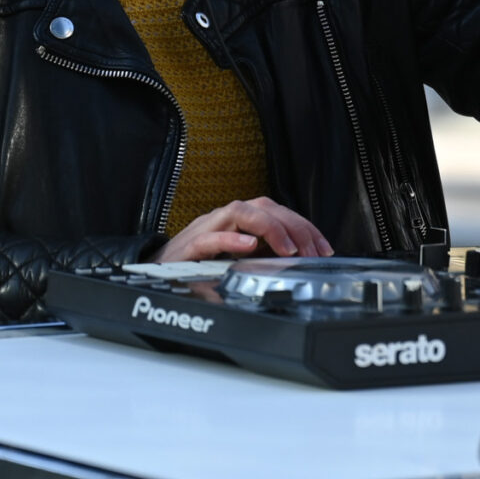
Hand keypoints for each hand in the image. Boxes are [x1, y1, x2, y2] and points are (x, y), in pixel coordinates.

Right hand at [155, 197, 331, 262]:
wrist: (155, 273)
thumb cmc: (197, 265)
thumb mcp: (237, 259)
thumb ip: (262, 254)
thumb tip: (298, 261)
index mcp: (238, 221)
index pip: (277, 211)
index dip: (304, 227)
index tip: (324, 248)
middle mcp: (224, 219)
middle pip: (263, 206)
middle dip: (294, 226)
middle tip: (312, 252)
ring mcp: (206, 230)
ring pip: (239, 212)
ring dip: (270, 228)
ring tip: (289, 249)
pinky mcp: (188, 248)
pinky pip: (210, 238)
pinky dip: (231, 240)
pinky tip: (248, 247)